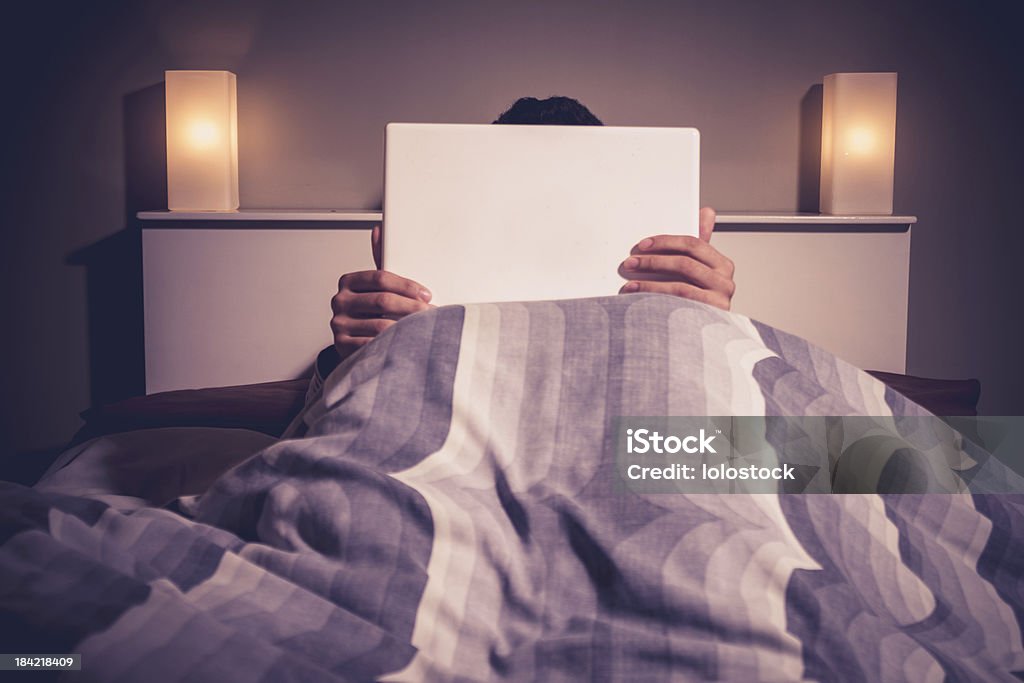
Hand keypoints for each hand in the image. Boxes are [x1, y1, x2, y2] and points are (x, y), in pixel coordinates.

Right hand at [331, 225, 432, 360]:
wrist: (356, 344)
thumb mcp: (377, 287)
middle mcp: (339, 301)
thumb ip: (381, 261)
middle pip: (382, 300)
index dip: (406, 286)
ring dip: (408, 328)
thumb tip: (379, 230)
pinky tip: (407, 344)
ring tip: (425, 329)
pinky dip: (394, 345)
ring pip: (381, 325)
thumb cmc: (371, 313)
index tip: (426, 294)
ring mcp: (339, 324)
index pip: (380, 278)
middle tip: (431, 313)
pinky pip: (374, 345)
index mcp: (348, 281)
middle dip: (411, 307)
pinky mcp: (342, 345)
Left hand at [617, 207, 735, 310]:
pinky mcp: (708, 316)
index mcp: (723, 266)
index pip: (694, 244)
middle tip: (630, 262)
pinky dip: (653, 296)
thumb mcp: (697, 272)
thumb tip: (706, 211)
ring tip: (629, 281)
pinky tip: (636, 296)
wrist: (699, 340)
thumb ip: (698, 246)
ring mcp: (719, 300)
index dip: (665, 242)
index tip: (642, 245)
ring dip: (649, 280)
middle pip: (685, 261)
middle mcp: (725, 282)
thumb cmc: (696, 303)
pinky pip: (677, 300)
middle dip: (654, 259)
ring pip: (680, 281)